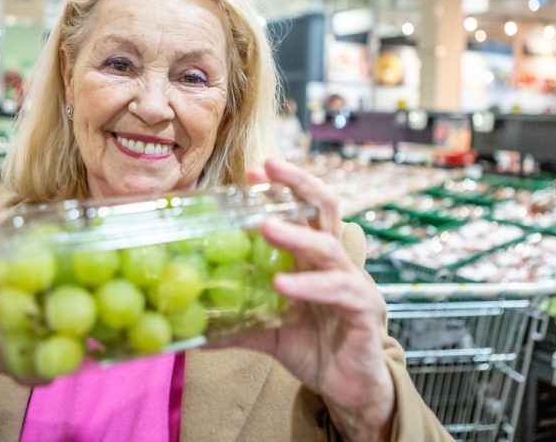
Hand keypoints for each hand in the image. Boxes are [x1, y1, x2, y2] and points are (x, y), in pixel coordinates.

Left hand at [238, 158, 394, 440]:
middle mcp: (337, 262)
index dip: (283, 188)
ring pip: (328, 245)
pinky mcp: (364, 309)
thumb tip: (191, 324)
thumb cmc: (314, 349)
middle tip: (270, 166)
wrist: (349, 390)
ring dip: (296, 234)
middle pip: (325, 208)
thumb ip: (239, 322)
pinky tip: (283, 284)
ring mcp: (353, 283)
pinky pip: (338, 289)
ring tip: (266, 226)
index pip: (304, 211)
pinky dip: (309, 284)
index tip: (254, 171)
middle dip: (298, 183)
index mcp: (316, 259)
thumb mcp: (269, 332)